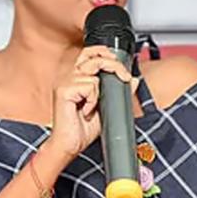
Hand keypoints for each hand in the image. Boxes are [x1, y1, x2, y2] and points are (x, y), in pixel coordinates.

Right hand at [47, 45, 139, 161]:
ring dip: (99, 92)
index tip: (119, 65)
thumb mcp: (106, 107)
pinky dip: (92, 100)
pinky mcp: (63, 90)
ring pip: (94, 74)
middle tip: (124, 77)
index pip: (89, 52)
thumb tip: (133, 79)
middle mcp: (68, 76)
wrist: (68, 145)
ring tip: (93, 107)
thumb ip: (118, 92)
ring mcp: (65, 82)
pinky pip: (89, 86)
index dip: (104, 52)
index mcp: (76, 76)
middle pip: (93, 56)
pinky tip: (85, 112)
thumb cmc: (82, 129)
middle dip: (113, 65)